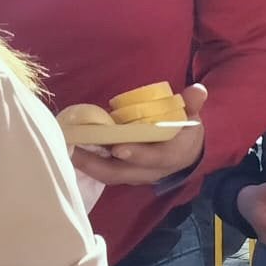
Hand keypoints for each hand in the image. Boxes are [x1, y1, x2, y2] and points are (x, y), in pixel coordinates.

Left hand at [73, 84, 207, 186]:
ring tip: (67, 150)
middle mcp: (152, 171)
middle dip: (97, 164)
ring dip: (87, 166)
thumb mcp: (192, 116)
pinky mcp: (125, 173)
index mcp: (171, 156)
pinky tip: (72, 152)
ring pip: (110, 175)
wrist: (187, 153)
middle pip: (123, 173)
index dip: (138, 154)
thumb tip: (197, 90)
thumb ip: (193, 104)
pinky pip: (105, 173)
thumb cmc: (185, 132)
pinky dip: (88, 165)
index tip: (118, 149)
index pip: (155, 159)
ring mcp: (136, 175)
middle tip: (75, 150)